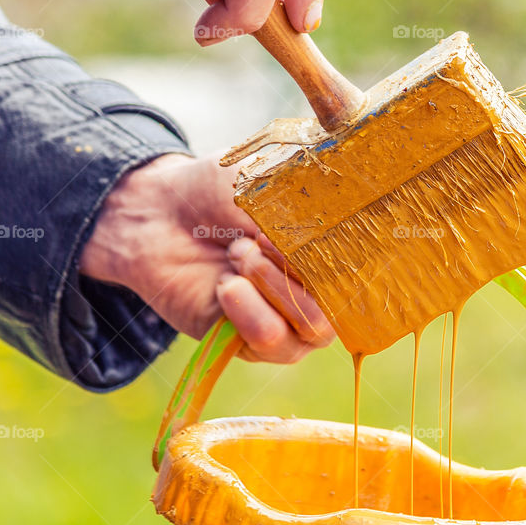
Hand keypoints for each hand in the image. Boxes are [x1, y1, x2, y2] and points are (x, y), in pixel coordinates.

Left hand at [78, 153, 334, 363]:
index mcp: (331, 253)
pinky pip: (269, 342)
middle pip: (346, 305)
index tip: (316, 228)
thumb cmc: (218, 189)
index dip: (350, 255)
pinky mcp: (246, 343)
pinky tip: (226, 285)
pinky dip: (250, 312)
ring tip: (237, 254)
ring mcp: (286, 322)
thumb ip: (316, 200)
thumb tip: (348, 212)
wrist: (156, 210)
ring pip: (313, 330)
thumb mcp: (272, 181)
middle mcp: (317, 292)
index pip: (370, 271)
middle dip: (303, 269)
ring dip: (275, 287)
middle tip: (256, 238)